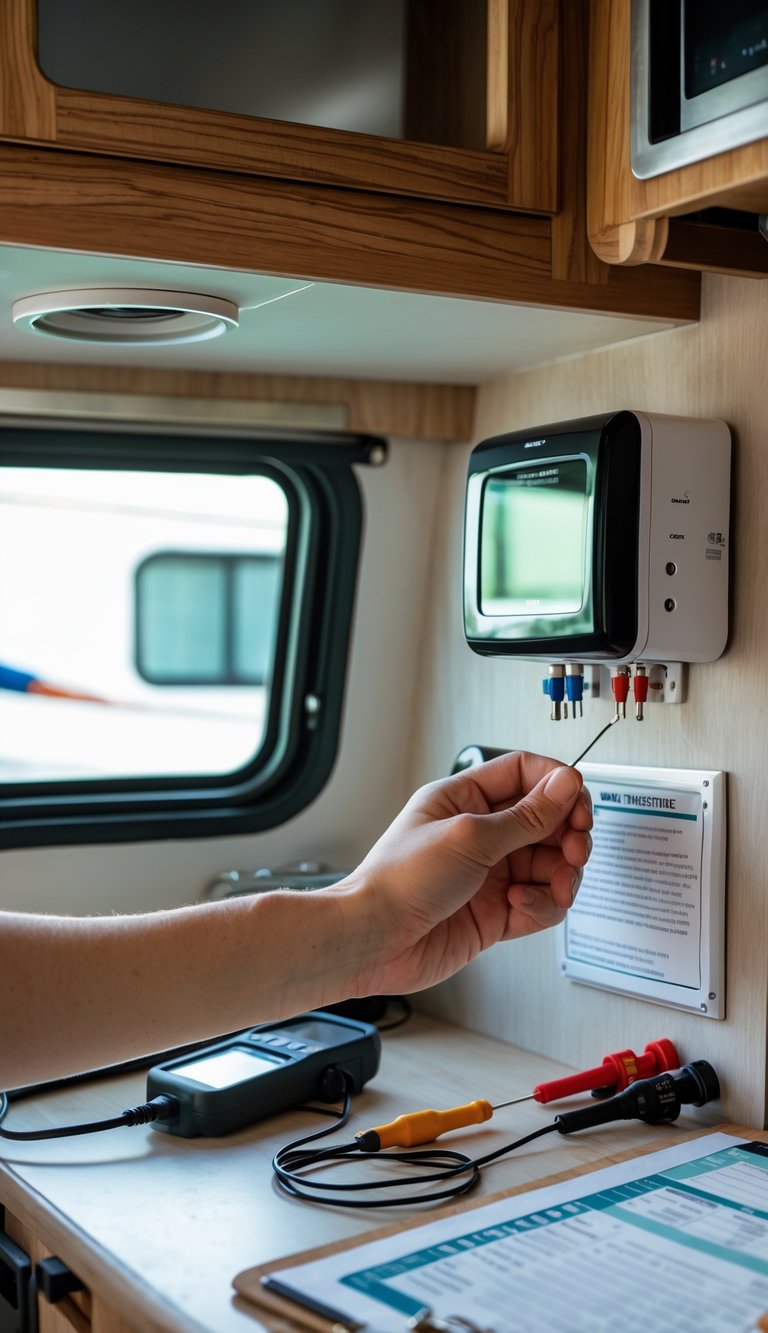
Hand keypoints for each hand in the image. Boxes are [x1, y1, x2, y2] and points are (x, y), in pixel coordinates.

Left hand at [345, 752, 591, 997]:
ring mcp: (490, 874)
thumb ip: (526, 816)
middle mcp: (480, 834)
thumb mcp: (469, 836)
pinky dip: (542, 905)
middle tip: (576, 847)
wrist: (375, 941)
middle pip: (546, 822)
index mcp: (464, 800)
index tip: (578, 799)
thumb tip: (564, 785)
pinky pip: (540, 903)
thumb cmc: (399, 880)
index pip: (523, 774)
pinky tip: (521, 904)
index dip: (556, 783)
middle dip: (568, 834)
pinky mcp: (496, 912)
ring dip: (562, 874)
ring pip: (550, 865)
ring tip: (557, 884)